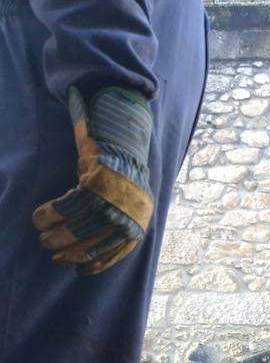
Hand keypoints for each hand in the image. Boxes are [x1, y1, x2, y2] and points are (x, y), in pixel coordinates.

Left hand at [32, 86, 154, 275]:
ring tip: (56, 256)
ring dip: (74, 253)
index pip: (72, 203)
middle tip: (43, 240)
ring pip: (97, 243)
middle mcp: (118, 202)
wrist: (140, 164)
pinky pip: (116, 253)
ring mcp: (129, 219)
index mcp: (104, 180)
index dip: (51, 215)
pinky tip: (80, 271)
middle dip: (59, 237)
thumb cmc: (107, 150)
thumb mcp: (91, 138)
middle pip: (82, 227)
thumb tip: (71, 91)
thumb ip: (80, 122)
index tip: (37, 219)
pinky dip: (98, 264)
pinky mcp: (136, 231)